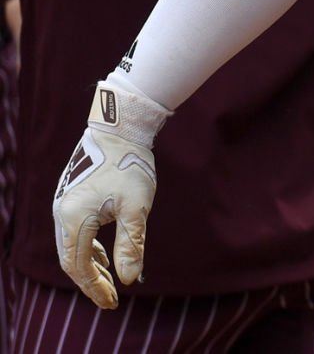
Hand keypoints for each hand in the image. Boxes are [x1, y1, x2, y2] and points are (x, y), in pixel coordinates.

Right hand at [53, 79, 168, 307]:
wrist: (118, 128)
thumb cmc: (129, 165)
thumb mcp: (136, 207)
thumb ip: (131, 244)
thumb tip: (130, 279)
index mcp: (73, 220)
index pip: (78, 266)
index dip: (95, 287)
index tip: (112, 302)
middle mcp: (61, 215)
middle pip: (70, 260)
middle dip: (90, 281)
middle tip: (110, 298)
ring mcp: (64, 205)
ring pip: (71, 246)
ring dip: (88, 266)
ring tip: (108, 281)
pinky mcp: (71, 198)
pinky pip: (74, 233)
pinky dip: (87, 249)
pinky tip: (102, 256)